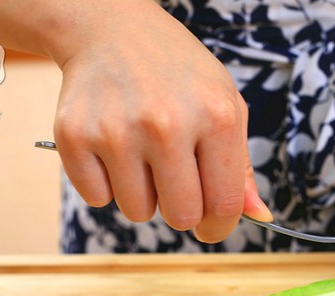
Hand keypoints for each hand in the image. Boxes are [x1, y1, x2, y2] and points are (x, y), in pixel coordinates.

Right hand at [51, 1, 270, 242]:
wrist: (110, 29)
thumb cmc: (177, 72)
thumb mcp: (224, 104)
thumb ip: (241, 166)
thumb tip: (260, 215)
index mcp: (215, 116)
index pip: (224, 204)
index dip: (219, 227)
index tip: (211, 227)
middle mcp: (167, 123)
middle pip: (181, 216)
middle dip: (181, 210)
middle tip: (174, 180)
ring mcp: (117, 130)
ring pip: (137, 211)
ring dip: (142, 195)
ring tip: (142, 154)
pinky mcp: (74, 136)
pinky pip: (97, 198)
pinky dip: (105, 183)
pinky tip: (113, 147)